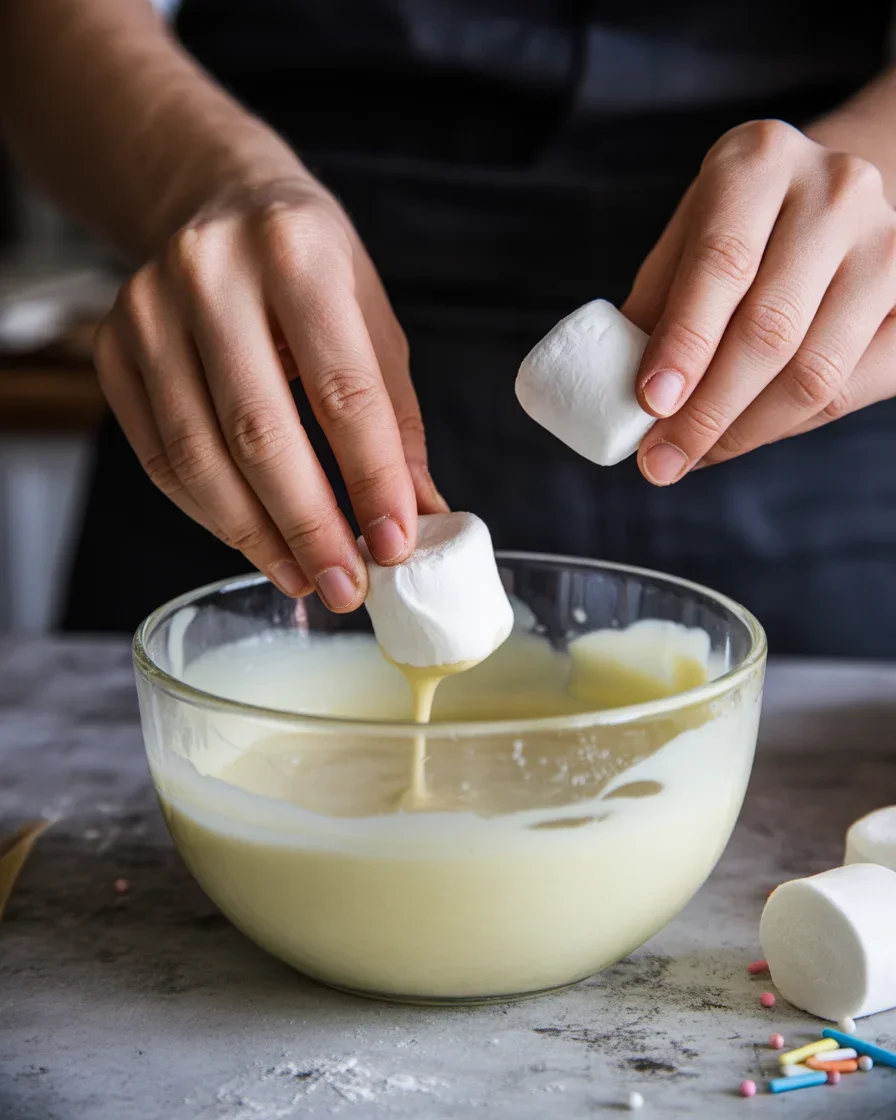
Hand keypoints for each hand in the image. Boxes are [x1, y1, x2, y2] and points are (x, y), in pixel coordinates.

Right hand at [94, 176, 446, 609]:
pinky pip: (160, 458)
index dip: (370, 478)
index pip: (342, 389)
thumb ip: (395, 417)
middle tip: (344, 586)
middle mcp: (211, 276)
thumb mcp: (372, 318)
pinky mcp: (113, 351)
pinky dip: (209, 514)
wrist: (213, 200)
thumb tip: (417, 514)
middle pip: (260, 431)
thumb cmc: (309, 264)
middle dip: (309, 526)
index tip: (395, 544)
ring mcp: (148, 313)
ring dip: (255, 536)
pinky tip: (253, 539)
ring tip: (302, 579)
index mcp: (297, 254)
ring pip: (198, 456)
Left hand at [622, 119, 895, 482]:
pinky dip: (790, 426)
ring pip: (816, 371)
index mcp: (759, 162)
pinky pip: (854, 388)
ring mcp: (889, 242)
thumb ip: (655, 309)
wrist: (826, 201)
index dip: (685, 343)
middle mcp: (836, 191)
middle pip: (772, 328)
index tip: (650, 404)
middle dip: (707, 411)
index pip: (722, 263)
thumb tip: (616, 396)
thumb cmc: (737, 230)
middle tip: (661, 460)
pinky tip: (746, 435)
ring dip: (747, 430)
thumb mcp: (684, 243)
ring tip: (695, 455)